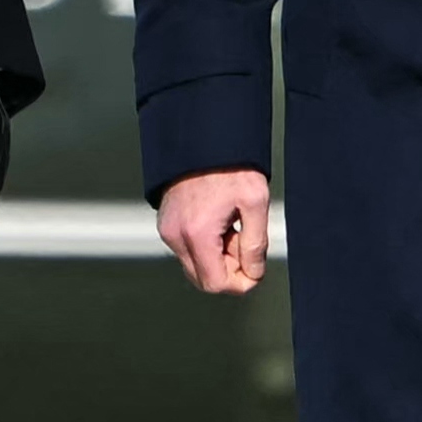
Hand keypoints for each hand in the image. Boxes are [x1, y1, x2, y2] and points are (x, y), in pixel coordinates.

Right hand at [158, 169, 269, 295]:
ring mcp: (167, 230)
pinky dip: (206, 244)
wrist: (204, 138)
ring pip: (196, 265)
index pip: (216, 284)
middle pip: (204, 280)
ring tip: (231, 226)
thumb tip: (253, 273)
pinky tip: (218, 220)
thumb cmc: (230, 165)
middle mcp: (176, 236)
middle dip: (229, 269)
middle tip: (243, 240)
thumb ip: (256, 244)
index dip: (240, 282)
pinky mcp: (166, 224)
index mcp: (197, 233)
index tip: (254, 265)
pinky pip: (188, 250)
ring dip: (218, 256)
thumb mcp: (255, 201)